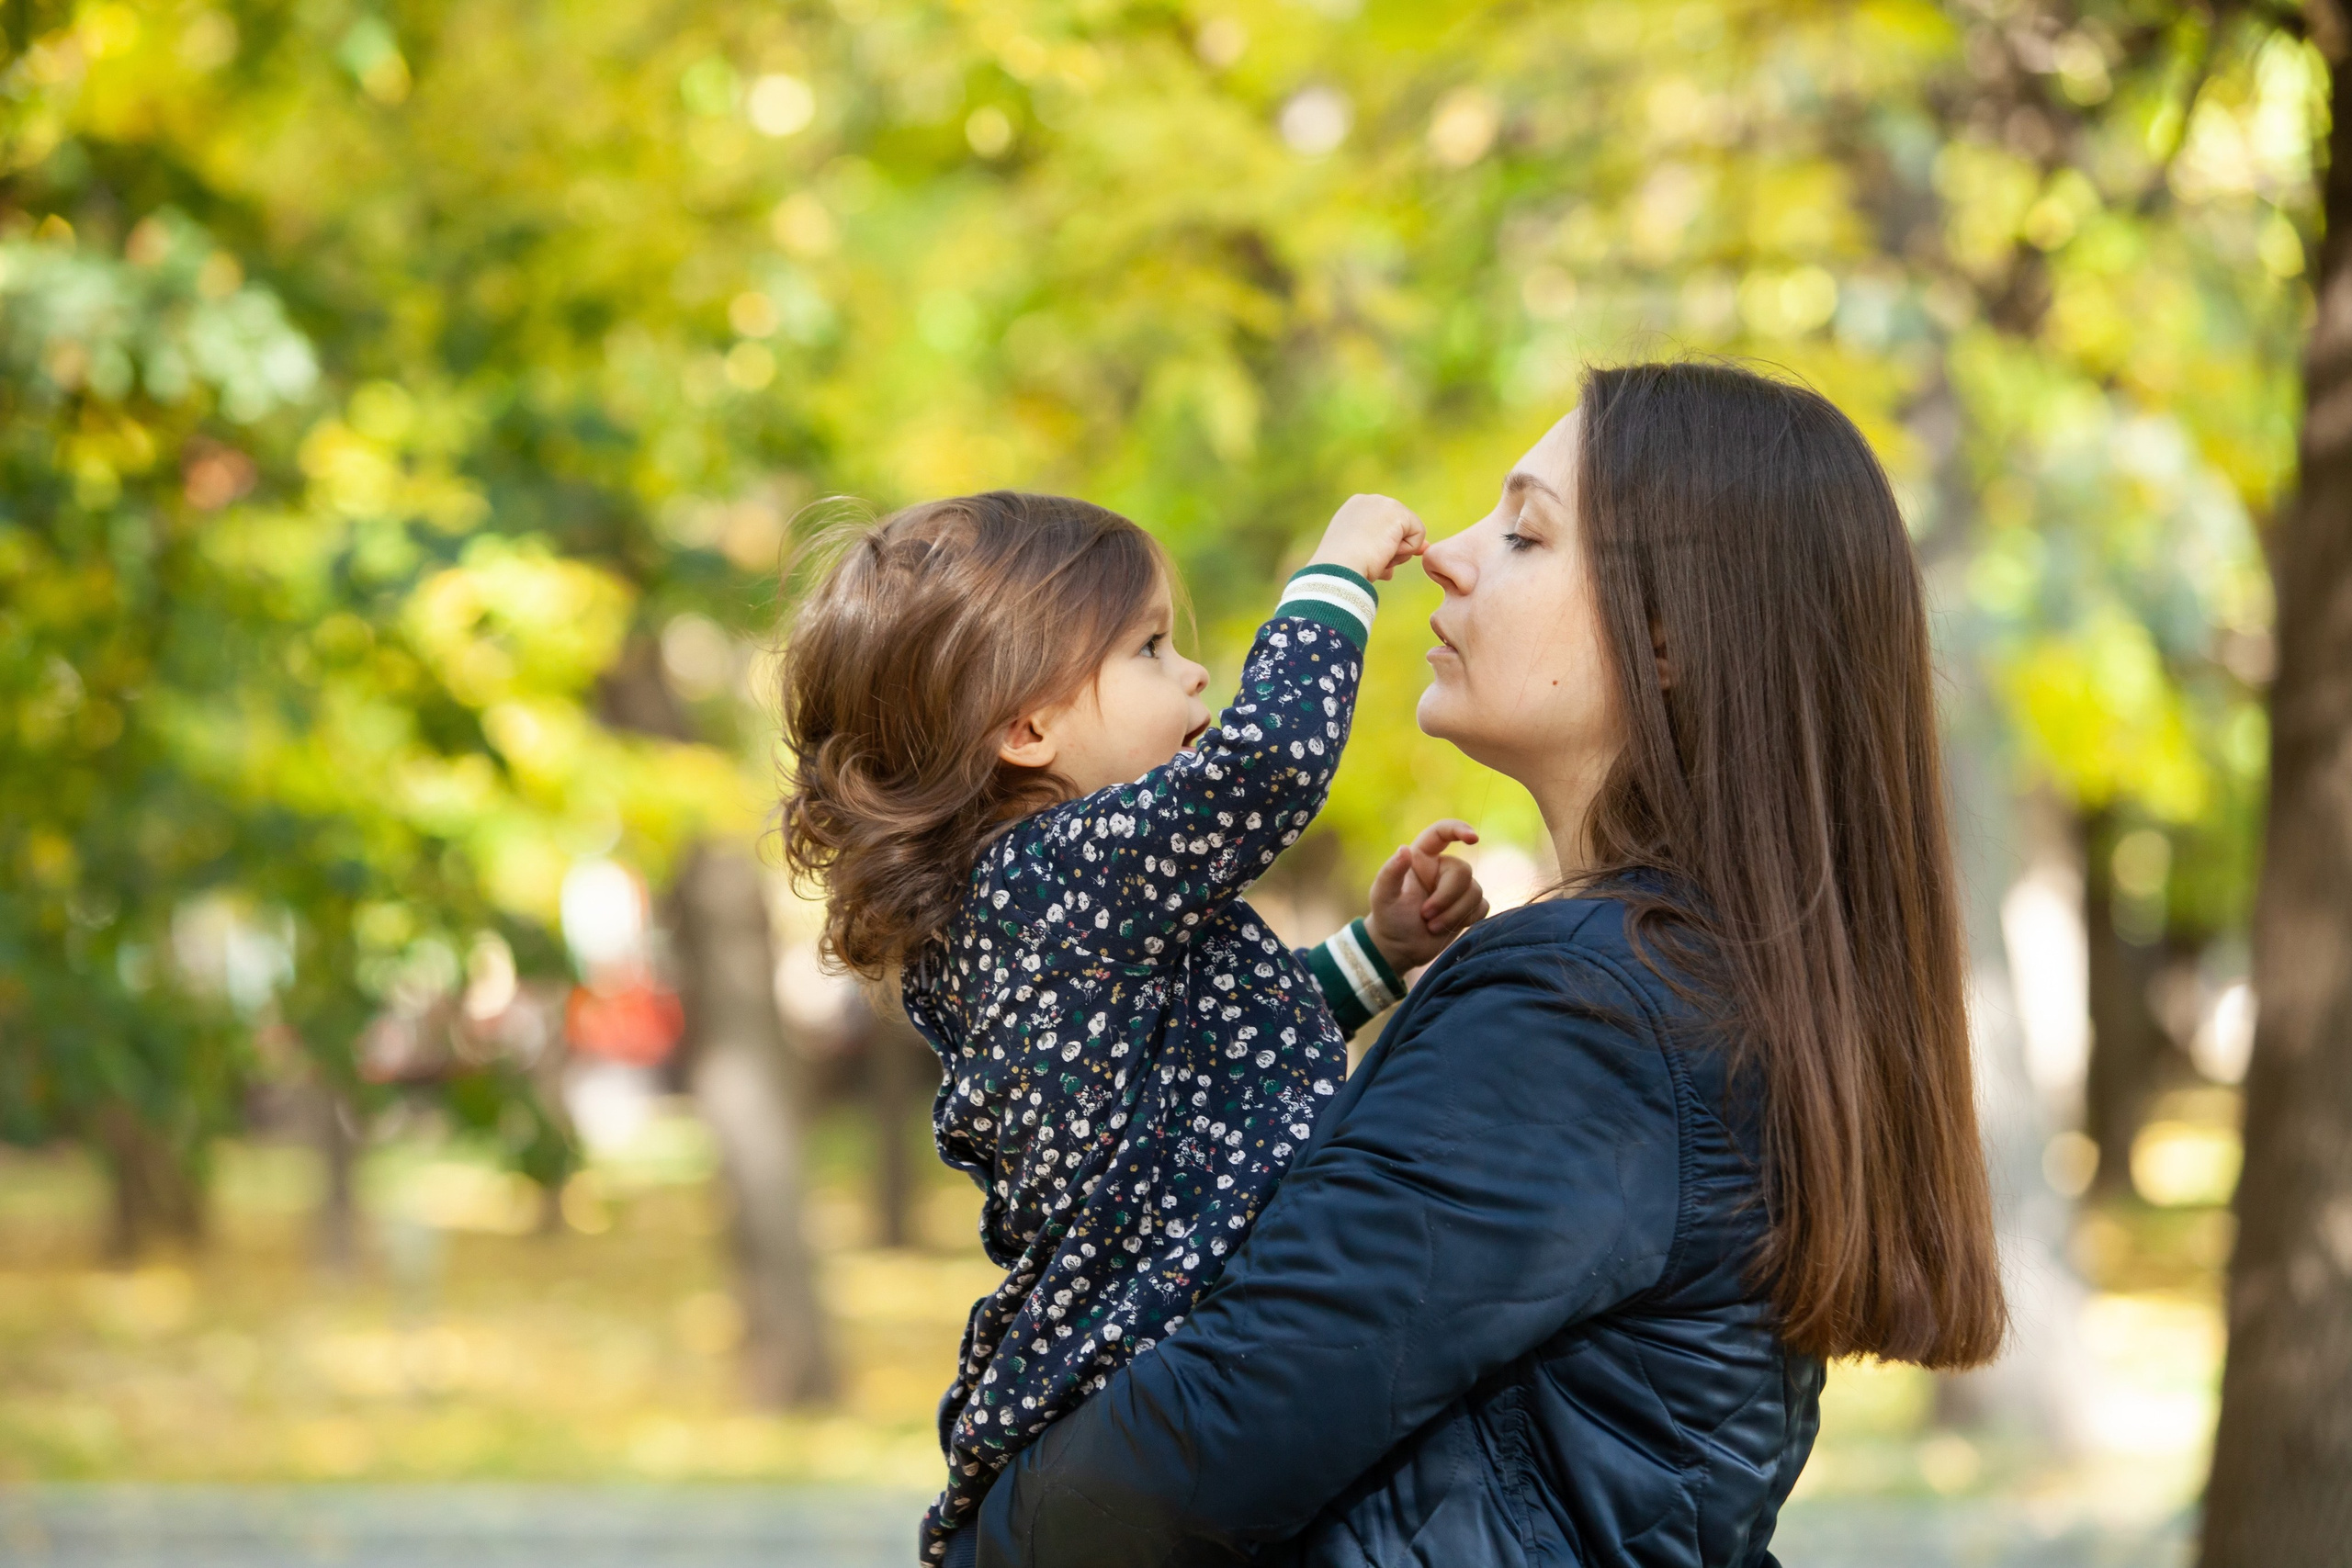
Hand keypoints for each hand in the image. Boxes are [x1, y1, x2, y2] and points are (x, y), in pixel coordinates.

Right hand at [1310, 494, 1426, 582]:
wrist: (1338, 569)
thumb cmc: (1344, 569)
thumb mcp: (1365, 555)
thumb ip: (1390, 548)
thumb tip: (1424, 548)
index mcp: (1355, 508)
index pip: (1386, 527)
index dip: (1386, 546)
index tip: (1370, 558)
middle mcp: (1370, 500)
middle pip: (1399, 529)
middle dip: (1393, 550)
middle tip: (1371, 559)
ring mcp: (1384, 503)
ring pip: (1409, 533)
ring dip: (1397, 553)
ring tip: (1374, 557)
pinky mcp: (1398, 513)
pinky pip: (1418, 537)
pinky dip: (1406, 552)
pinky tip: (1384, 553)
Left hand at [1364, 820, 1489, 973]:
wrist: (1399, 948)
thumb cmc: (1388, 918)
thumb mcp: (1382, 896)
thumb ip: (1390, 872)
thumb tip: (1404, 849)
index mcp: (1421, 858)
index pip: (1441, 832)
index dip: (1459, 829)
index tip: (1473, 839)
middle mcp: (1442, 868)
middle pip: (1462, 872)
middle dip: (1446, 898)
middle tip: (1425, 915)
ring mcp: (1457, 888)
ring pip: (1475, 891)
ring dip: (1453, 914)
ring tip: (1432, 926)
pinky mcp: (1468, 907)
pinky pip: (1482, 906)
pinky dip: (1466, 920)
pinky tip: (1446, 928)